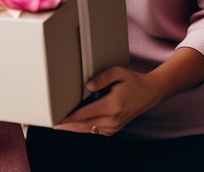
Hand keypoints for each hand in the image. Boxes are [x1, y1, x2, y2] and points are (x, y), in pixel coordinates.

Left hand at [54, 49, 203, 135]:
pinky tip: (74, 124)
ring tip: (60, 124)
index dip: (69, 118)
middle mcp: (113, 120)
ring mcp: (114, 126)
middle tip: (53, 123)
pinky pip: (95, 130)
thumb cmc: (133, 81)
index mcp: (113, 106)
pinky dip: (83, 128)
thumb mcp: (118, 72)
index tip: (57, 119)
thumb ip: (102, 78)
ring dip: (74, 128)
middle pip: (84, 126)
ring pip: (89, 130)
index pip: (85, 114)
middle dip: (67, 126)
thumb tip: (87, 86)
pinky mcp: (114, 128)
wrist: (150, 94)